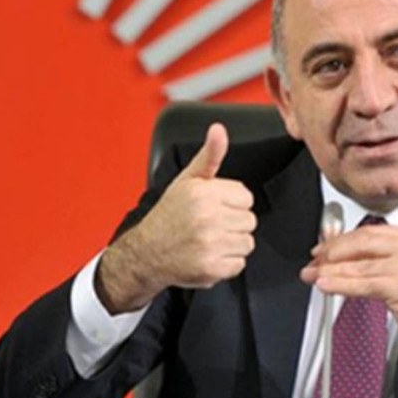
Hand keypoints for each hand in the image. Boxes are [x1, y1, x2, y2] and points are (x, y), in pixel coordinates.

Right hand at [97, 123, 256, 313]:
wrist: (146, 252)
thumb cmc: (170, 214)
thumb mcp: (188, 180)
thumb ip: (209, 155)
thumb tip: (219, 129)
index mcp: (203, 193)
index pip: (246, 197)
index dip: (232, 203)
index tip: (214, 207)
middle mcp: (206, 217)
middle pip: (250, 221)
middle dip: (233, 223)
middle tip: (210, 226)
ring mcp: (209, 244)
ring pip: (247, 243)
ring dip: (231, 244)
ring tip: (209, 240)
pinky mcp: (210, 268)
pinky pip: (239, 264)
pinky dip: (226, 264)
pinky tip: (208, 256)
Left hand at [300, 224, 397, 362]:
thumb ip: (379, 260)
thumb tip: (343, 256)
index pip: (368, 232)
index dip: (340, 240)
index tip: (323, 248)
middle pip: (361, 243)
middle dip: (331, 253)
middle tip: (314, 262)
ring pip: (359, 265)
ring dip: (330, 271)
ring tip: (314, 275)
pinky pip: (364, 284)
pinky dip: (341, 285)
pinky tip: (327, 285)